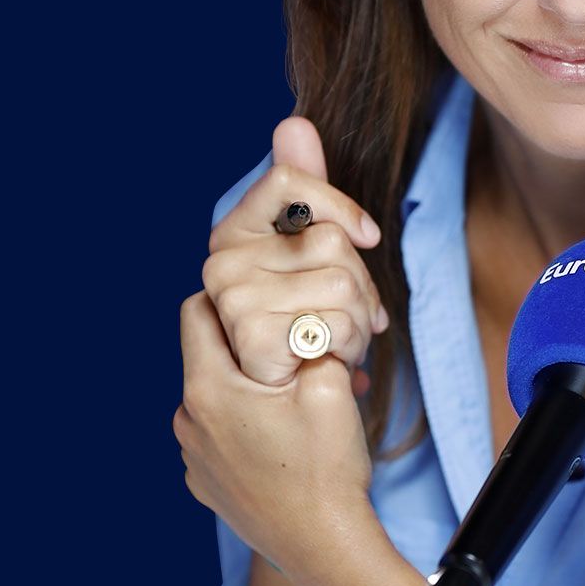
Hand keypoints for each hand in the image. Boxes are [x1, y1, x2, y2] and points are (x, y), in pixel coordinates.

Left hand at [175, 289, 377, 576]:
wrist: (322, 546)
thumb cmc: (325, 469)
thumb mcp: (331, 384)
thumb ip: (309, 335)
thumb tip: (301, 314)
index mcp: (209, 388)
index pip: (196, 310)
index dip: (233, 295)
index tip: (269, 301)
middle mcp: (188, 420)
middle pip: (208, 354)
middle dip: (250, 342)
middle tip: (295, 350)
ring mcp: (193, 456)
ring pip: (216, 395)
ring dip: (251, 386)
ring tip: (299, 399)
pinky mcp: (205, 483)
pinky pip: (220, 434)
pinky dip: (247, 425)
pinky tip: (286, 437)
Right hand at [202, 115, 389, 394]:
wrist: (290, 463)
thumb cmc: (300, 357)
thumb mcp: (305, 275)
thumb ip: (302, 199)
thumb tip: (293, 122)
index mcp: (228, 244)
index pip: (283, 181)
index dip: (338, 204)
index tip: (366, 238)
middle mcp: (218, 270)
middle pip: (329, 238)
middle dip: (360, 286)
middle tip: (353, 325)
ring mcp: (231, 305)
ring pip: (342, 279)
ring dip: (360, 323)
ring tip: (339, 352)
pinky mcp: (254, 345)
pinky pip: (339, 321)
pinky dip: (352, 350)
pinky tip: (331, 371)